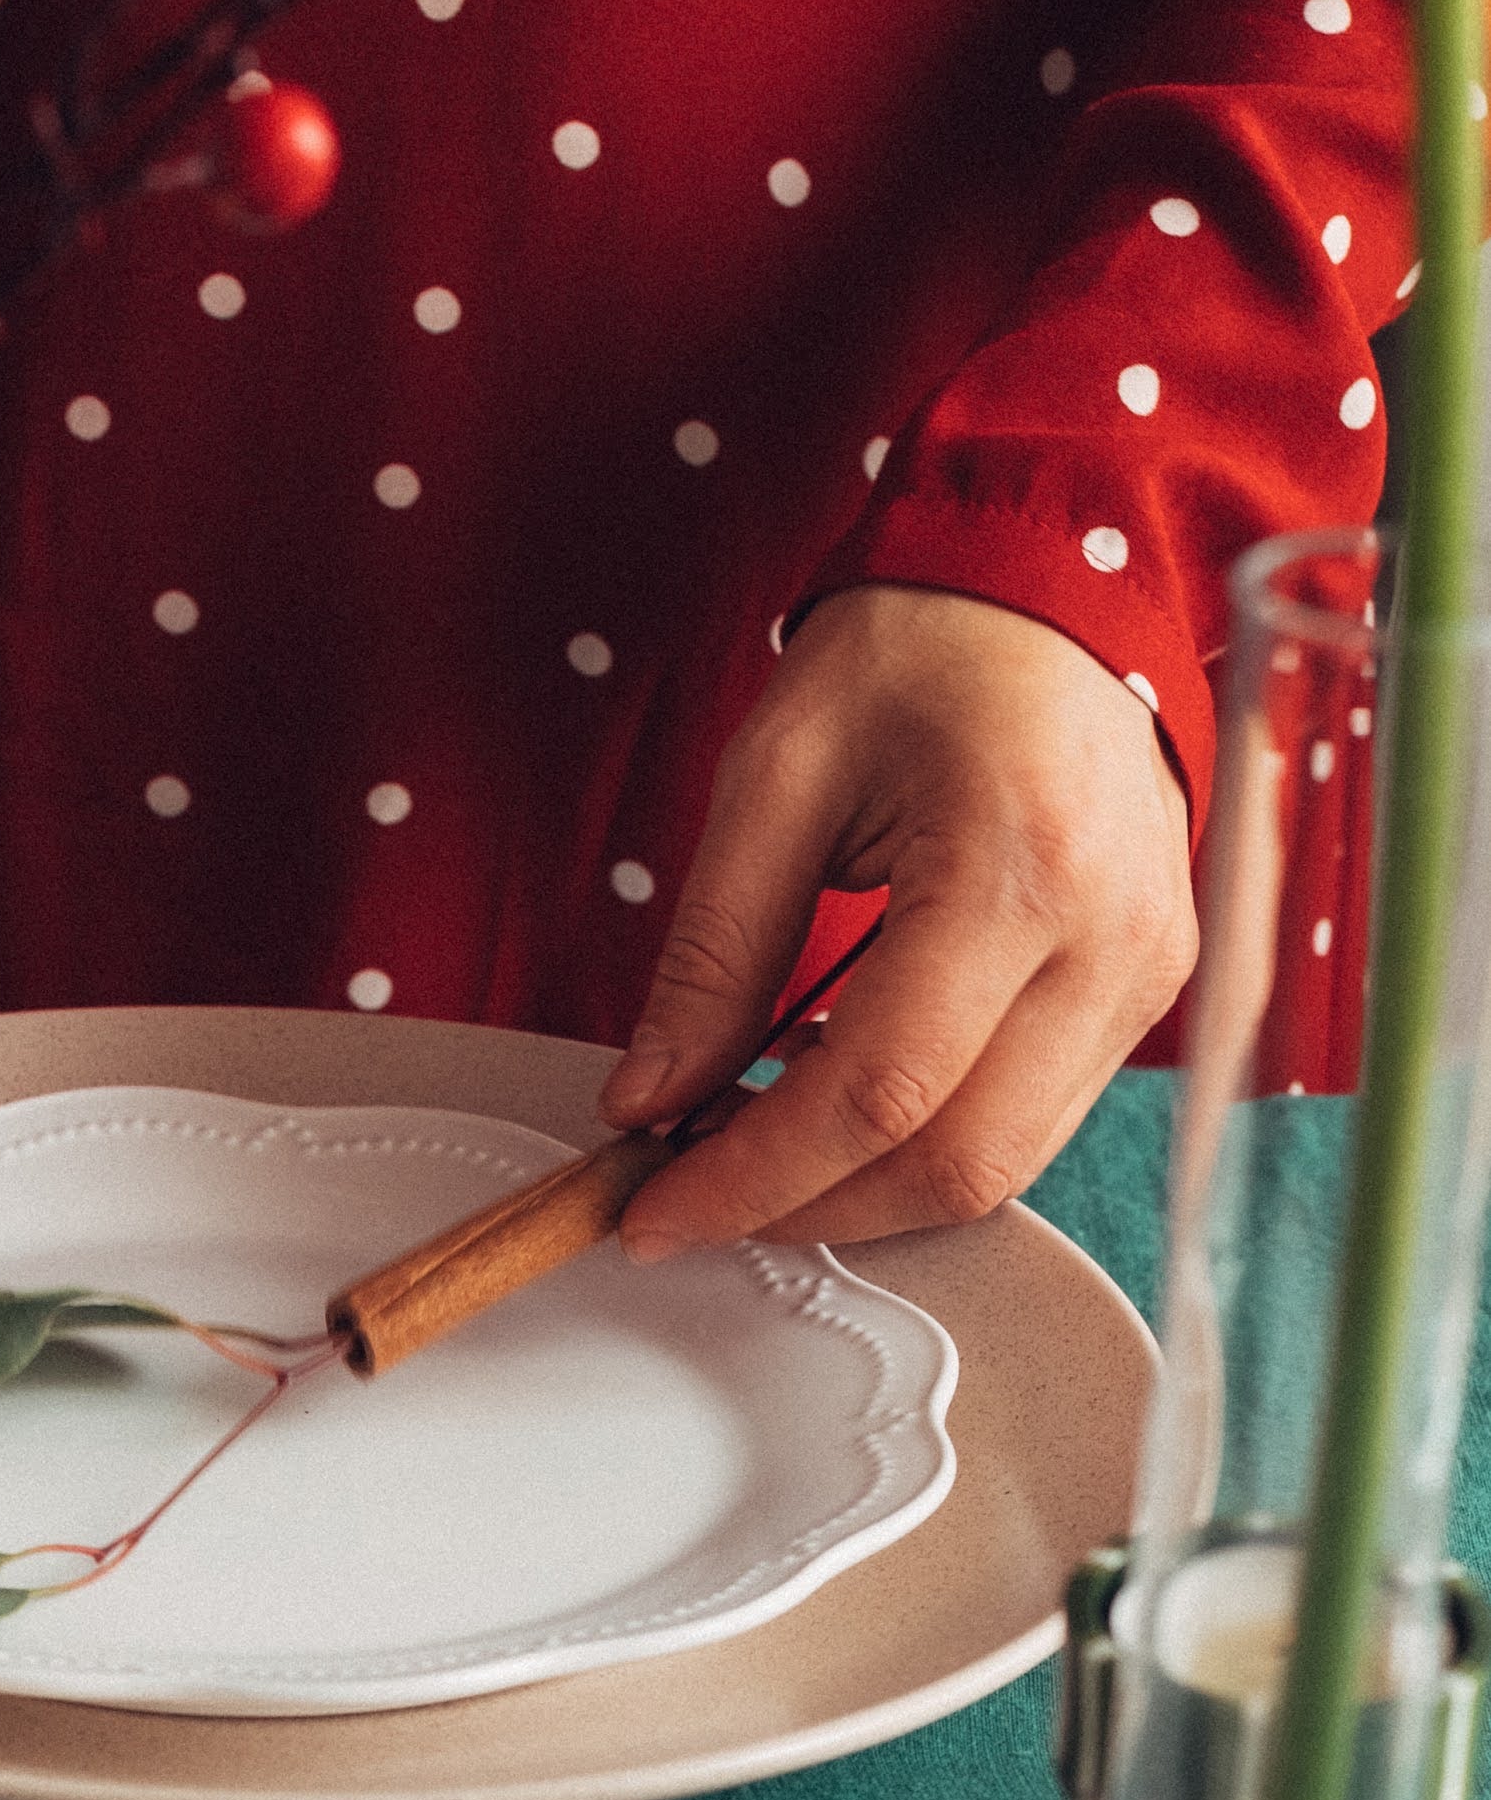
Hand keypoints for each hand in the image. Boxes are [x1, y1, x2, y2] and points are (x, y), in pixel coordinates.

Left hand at [600, 585, 1195, 1259]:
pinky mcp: (1152, 988)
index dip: (755, 1177)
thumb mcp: (776, 777)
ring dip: (864, 1189)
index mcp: (1021, 866)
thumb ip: (712, 956)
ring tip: (754, 1139)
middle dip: (806, 1207)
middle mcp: (1115, 937)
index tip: (654, 1210)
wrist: (1055, 588)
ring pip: (1000, 1163)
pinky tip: (841, 1098)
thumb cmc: (920, 649)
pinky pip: (1033, 1120)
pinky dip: (926, 1141)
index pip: (879, 1091)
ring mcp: (1151, 971)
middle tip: (690, 1196)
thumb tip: (647, 1100)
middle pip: (953, 1159)